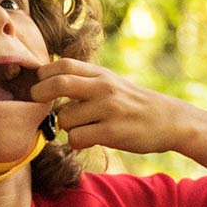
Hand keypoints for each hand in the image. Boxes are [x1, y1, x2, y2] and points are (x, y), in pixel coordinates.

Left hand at [30, 59, 198, 153]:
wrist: (170, 120)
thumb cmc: (135, 104)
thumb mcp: (113, 83)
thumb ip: (86, 81)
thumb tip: (48, 83)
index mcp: (102, 74)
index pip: (64, 65)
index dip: (44, 73)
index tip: (39, 84)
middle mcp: (104, 88)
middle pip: (59, 84)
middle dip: (40, 94)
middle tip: (36, 101)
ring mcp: (109, 110)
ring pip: (65, 119)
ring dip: (66, 127)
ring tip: (82, 128)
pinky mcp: (112, 132)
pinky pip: (77, 138)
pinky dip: (77, 142)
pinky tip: (89, 140)